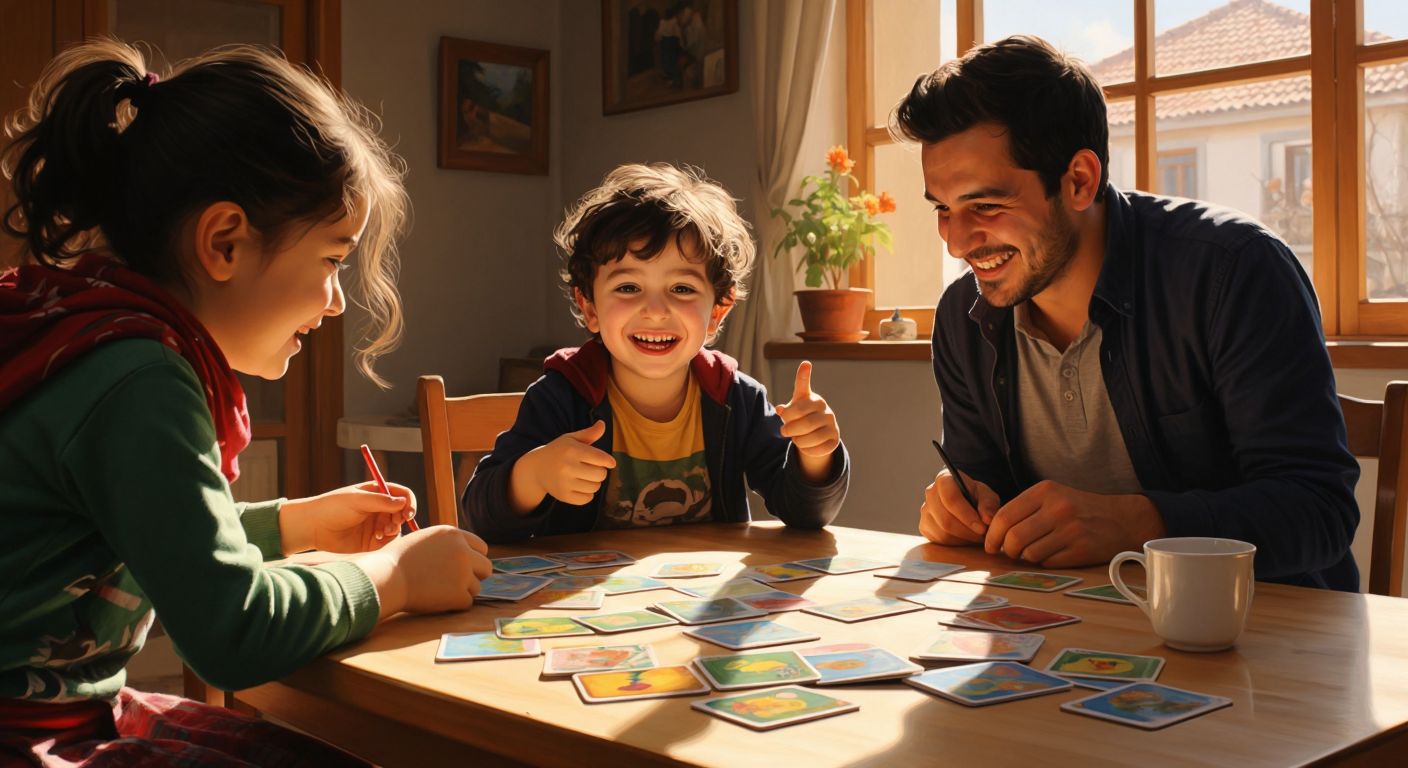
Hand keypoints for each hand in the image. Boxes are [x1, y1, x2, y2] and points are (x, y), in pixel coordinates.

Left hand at [279, 482, 416, 554]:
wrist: (312, 527)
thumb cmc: (332, 507)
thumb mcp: (357, 500)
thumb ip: (380, 501)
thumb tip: (403, 502)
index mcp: (377, 493)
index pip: (402, 495)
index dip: (409, 502)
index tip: (408, 512)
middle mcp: (379, 509)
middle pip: (403, 512)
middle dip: (402, 517)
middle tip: (394, 523)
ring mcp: (376, 525)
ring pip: (397, 527)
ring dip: (394, 528)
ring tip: (382, 531)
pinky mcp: (372, 542)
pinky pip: (389, 541)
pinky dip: (388, 540)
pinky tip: (376, 537)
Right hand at [353, 526, 491, 615]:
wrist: (386, 577)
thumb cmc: (397, 560)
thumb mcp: (425, 540)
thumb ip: (446, 545)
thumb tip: (464, 555)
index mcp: (454, 534)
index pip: (482, 547)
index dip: (473, 559)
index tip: (464, 568)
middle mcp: (463, 551)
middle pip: (486, 567)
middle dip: (474, 576)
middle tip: (457, 583)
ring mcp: (463, 573)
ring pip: (476, 587)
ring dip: (462, 591)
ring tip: (439, 591)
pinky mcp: (459, 593)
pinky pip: (467, 603)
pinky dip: (454, 605)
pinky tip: (437, 600)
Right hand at [510, 420, 616, 510]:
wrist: (536, 468)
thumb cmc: (558, 451)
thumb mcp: (571, 439)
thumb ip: (589, 433)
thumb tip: (602, 424)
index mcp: (572, 450)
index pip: (601, 459)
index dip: (609, 461)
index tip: (610, 462)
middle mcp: (567, 467)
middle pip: (601, 474)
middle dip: (600, 471)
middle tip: (593, 468)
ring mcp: (564, 483)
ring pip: (595, 487)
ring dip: (594, 483)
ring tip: (586, 477)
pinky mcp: (563, 496)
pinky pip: (587, 499)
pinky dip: (587, 494)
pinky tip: (580, 486)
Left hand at [774, 361, 840, 481]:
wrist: (818, 434)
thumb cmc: (801, 418)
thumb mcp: (791, 412)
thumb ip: (786, 410)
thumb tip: (779, 409)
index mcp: (811, 398)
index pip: (804, 387)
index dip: (803, 375)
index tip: (805, 363)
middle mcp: (823, 408)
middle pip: (803, 420)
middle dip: (789, 428)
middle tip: (782, 431)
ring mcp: (831, 423)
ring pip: (811, 436)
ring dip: (798, 440)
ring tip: (794, 439)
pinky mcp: (835, 438)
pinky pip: (819, 447)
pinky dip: (807, 450)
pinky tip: (805, 446)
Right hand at [918, 470, 999, 545]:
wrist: (965, 501)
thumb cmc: (976, 496)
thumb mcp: (987, 495)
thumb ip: (989, 505)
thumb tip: (987, 519)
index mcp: (944, 479)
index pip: (951, 498)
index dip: (967, 515)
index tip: (983, 528)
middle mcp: (930, 494)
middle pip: (946, 519)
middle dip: (967, 531)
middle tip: (983, 536)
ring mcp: (925, 511)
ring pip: (943, 533)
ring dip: (963, 539)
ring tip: (977, 536)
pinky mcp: (924, 526)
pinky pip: (940, 540)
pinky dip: (956, 543)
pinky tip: (966, 537)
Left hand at [983, 480, 1165, 566]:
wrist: (1122, 519)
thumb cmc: (1079, 508)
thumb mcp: (1053, 496)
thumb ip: (1024, 509)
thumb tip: (993, 531)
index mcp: (1045, 491)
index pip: (1004, 516)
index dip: (992, 535)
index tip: (990, 545)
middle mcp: (1057, 508)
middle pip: (1014, 537)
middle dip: (1006, 550)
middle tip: (1009, 553)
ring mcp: (1070, 529)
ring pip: (1029, 553)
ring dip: (1026, 557)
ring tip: (1034, 552)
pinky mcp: (1081, 550)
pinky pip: (1048, 563)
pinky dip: (1044, 562)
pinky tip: (1053, 554)